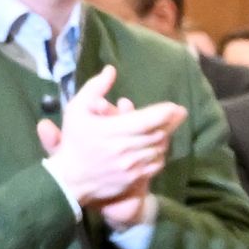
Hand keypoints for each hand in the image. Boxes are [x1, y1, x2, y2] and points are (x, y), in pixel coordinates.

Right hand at [38, 66, 180, 217]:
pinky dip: (159, 153)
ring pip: (159, 148)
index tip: (174, 107)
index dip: (165, 113)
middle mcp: (125, 148)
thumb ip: (95, 88)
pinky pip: (157, 163)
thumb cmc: (74, 140)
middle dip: (170, 122)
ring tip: (166, 127)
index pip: (148, 120)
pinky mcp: (135, 178)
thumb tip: (111, 70)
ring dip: (164, 136)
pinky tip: (157, 145)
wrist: (71, 178)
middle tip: (177, 113)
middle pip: (158, 133)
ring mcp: (132, 165)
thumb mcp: (77, 109)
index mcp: (112, 130)